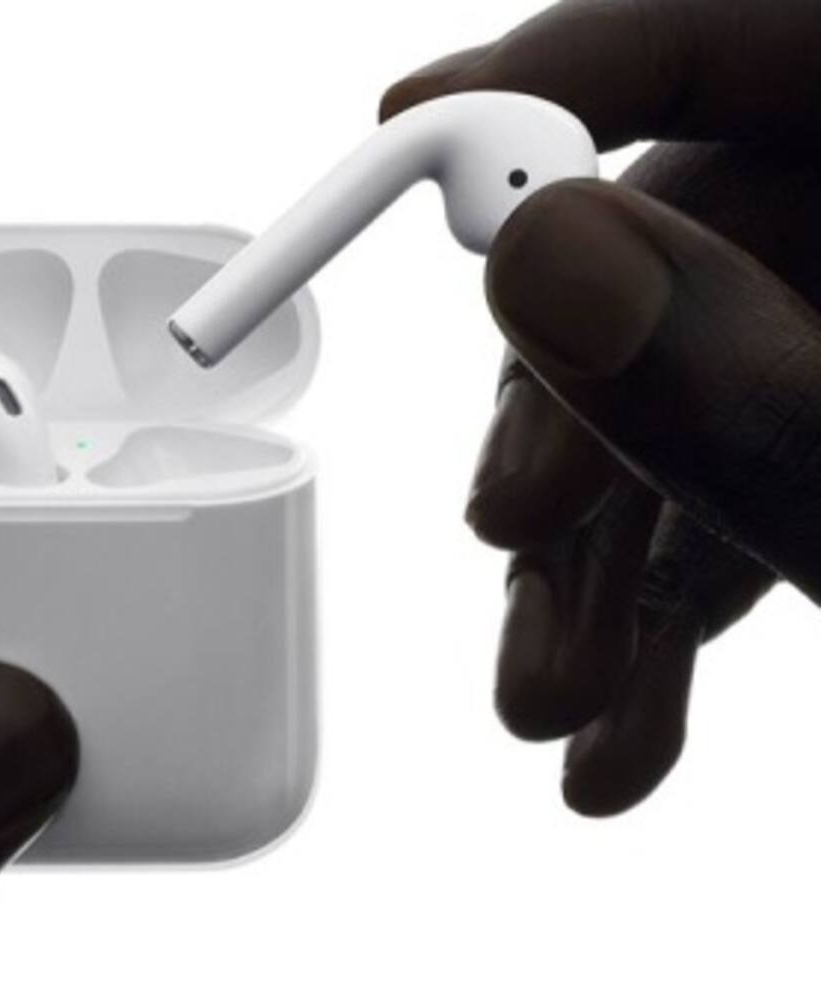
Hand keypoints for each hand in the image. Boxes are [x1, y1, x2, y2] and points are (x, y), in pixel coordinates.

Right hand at [381, 0, 820, 814]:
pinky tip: (624, 731)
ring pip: (700, 393)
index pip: (765, 26)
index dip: (582, 59)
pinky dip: (673, 608)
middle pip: (703, 242)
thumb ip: (755, 393)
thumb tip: (542, 254)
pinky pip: (750, 484)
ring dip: (602, 571)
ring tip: (554, 710)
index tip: (417, 124)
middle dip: (577, 426)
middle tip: (505, 544)